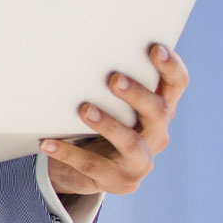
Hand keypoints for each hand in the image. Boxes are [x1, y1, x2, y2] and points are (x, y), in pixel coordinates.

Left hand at [43, 43, 187, 196]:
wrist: (96, 168)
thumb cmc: (105, 119)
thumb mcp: (113, 102)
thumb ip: (109, 81)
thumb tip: (77, 42)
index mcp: (159, 109)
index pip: (175, 85)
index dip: (170, 68)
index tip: (154, 49)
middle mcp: (156, 134)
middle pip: (158, 112)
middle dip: (137, 95)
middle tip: (115, 79)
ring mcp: (141, 160)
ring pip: (131, 142)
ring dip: (108, 125)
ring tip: (84, 110)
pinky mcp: (120, 180)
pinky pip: (92, 166)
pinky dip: (67, 153)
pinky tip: (47, 143)